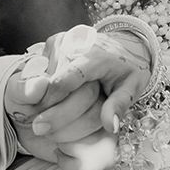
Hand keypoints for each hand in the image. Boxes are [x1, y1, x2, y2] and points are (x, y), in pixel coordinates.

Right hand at [3, 25, 153, 169]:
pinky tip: (47, 100)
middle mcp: (73, 44)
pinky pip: (43, 68)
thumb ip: (119, 106)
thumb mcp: (131, 88)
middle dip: (44, 106)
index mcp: (94, 57)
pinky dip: (43, 86)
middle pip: (49, 81)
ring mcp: (62, 41)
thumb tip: (110, 127)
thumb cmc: (126, 69)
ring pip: (43, 76)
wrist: (124, 43)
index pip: (64, 82)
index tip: (44, 127)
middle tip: (38, 128)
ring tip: (44, 115)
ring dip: (42, 97)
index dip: (52, 105)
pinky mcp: (54, 42)